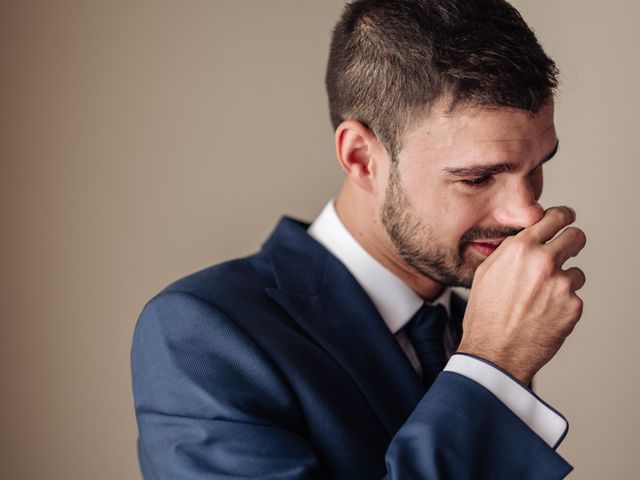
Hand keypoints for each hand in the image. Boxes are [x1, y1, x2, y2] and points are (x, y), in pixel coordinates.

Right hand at [457, 206, 586, 384]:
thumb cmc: (485, 316)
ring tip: (541, 299)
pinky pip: (574, 298)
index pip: (554, 217)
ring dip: (564, 281)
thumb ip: (508, 251)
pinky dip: (563, 305)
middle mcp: (544, 262)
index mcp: (521, 249)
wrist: (495, 352)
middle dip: (572, 242)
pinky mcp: (573, 306)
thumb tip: (524, 239)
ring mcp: (562, 284)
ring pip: (576, 271)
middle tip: (567, 251)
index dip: (562, 217)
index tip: (565, 219)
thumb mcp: (485, 273)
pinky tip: (543, 315)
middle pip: (576, 237)